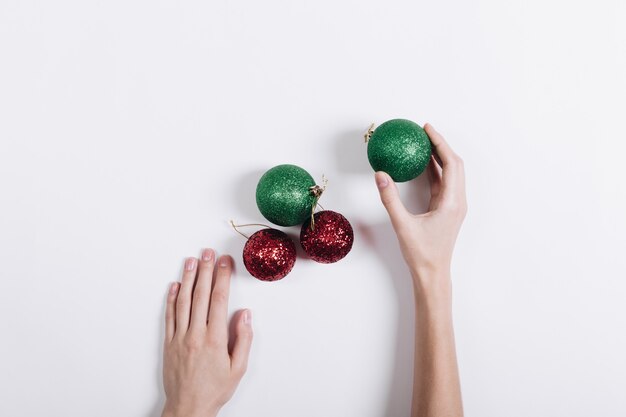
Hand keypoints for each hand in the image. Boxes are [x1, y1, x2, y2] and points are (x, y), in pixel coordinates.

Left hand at [162, 249, 252, 416]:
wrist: (188, 408)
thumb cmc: (215, 390)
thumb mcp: (238, 368)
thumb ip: (243, 339)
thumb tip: (244, 314)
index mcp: (214, 339)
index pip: (218, 300)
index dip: (222, 277)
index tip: (225, 262)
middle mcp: (195, 334)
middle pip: (200, 295)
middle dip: (205, 270)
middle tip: (208, 252)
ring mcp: (179, 338)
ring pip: (183, 302)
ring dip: (187, 278)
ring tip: (191, 261)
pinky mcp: (168, 343)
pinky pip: (169, 316)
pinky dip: (171, 299)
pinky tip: (174, 286)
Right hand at [374, 123, 466, 288]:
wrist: (433, 274)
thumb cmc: (421, 253)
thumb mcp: (402, 224)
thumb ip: (390, 198)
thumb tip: (380, 174)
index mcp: (452, 202)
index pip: (451, 164)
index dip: (440, 143)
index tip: (427, 129)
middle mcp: (457, 201)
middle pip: (454, 164)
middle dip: (440, 145)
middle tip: (424, 131)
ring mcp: (454, 205)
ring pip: (450, 173)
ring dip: (438, 156)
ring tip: (422, 143)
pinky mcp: (447, 209)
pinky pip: (443, 183)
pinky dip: (434, 170)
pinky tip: (422, 164)